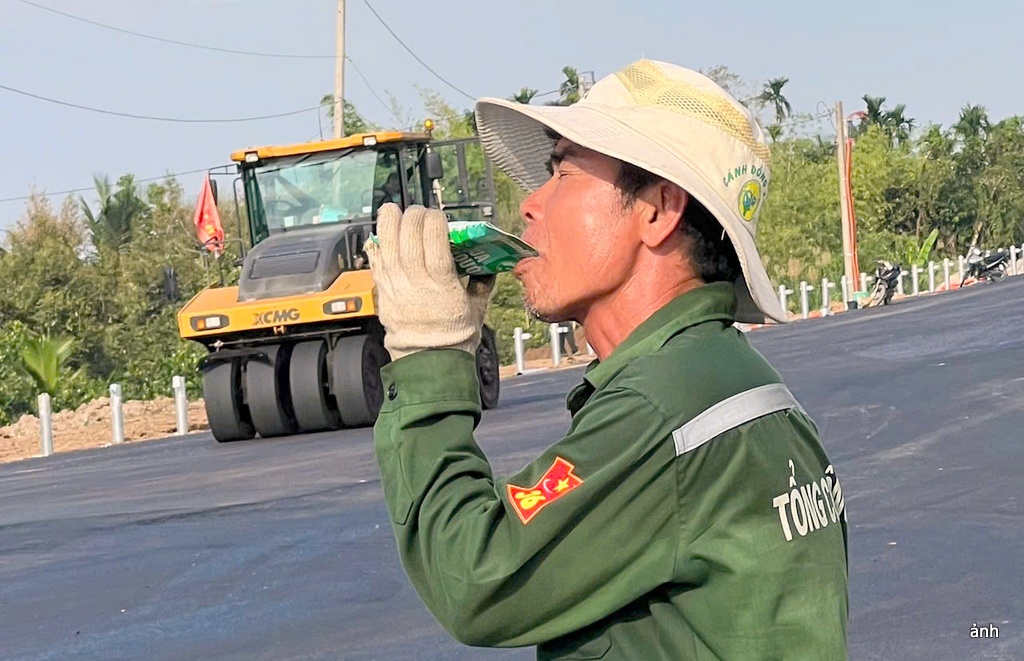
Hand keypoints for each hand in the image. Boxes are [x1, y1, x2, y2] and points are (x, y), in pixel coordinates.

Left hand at [364, 204, 494, 360]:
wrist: (430, 362)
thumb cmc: (456, 337)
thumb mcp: (477, 308)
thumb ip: (482, 283)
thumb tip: (488, 266)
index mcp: (442, 282)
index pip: (434, 238)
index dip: (434, 220)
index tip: (437, 215)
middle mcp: (416, 281)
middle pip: (409, 237)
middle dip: (412, 217)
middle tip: (417, 211)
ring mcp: (397, 287)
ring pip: (388, 246)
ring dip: (388, 224)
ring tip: (391, 210)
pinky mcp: (384, 294)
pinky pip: (376, 264)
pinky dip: (376, 247)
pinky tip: (378, 235)